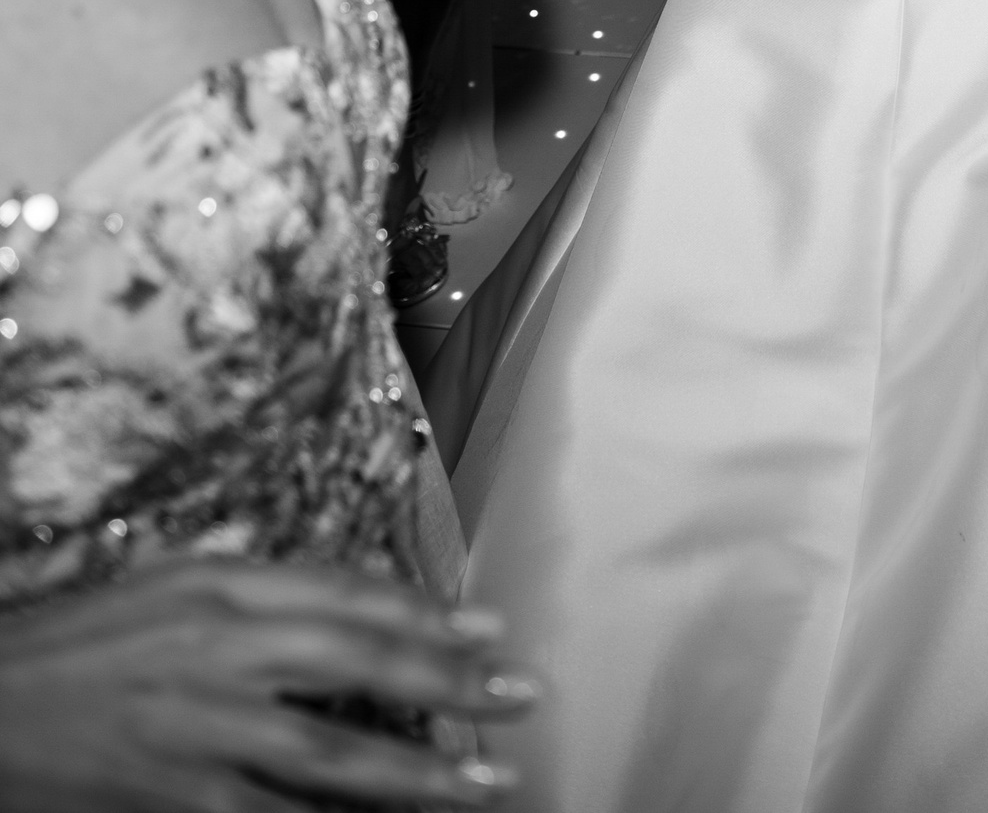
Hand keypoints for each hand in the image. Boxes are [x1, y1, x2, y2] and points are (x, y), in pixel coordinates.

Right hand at [0, 557, 536, 807]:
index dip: (427, 613)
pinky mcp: (179, 801)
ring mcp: (203, 733)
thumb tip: (343, 590)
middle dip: (449, 680)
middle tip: (518, 692)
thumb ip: (254, 585)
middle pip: (360, 664)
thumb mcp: (168, 585)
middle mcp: (223, 652)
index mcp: (223, 587)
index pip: (350, 596)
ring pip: (334, 756)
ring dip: (419, 773)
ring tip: (484, 780)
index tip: (490, 628)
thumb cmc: (79, 647)